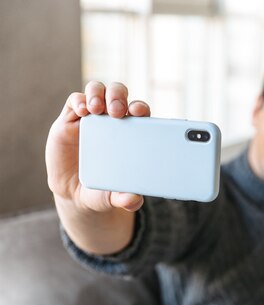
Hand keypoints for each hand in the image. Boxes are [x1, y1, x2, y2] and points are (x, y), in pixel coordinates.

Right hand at [45, 81, 150, 212]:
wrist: (76, 193)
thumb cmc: (103, 189)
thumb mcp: (115, 197)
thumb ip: (126, 199)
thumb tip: (134, 200)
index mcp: (131, 133)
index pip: (139, 112)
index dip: (140, 108)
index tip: (140, 113)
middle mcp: (112, 121)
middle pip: (118, 94)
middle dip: (119, 96)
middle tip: (117, 110)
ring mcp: (91, 118)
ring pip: (97, 91)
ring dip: (99, 94)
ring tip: (97, 108)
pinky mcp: (69, 120)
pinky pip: (75, 101)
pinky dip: (79, 100)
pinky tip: (82, 110)